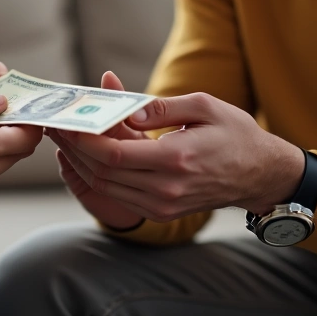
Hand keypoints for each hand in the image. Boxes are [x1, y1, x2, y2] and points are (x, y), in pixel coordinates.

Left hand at [55, 75, 302, 220]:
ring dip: (80, 163)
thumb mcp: (204, 107)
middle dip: (73, 149)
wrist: (260, 175)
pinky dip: (98, 176)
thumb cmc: (235, 134)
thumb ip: (161, 106)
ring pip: (106, 188)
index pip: (114, 155)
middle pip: (103, 173)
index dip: (84, 140)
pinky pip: (118, 196)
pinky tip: (87, 156)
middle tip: (55, 125)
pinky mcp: (162, 211)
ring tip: (65, 138)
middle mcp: (166, 188)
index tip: (66, 121)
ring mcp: (163, 205)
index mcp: (176, 160)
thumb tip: (125, 104)